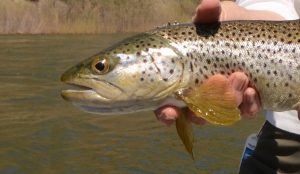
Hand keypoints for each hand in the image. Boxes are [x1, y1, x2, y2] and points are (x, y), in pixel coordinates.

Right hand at [154, 0, 285, 125]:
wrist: (257, 35)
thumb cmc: (226, 29)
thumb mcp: (214, 21)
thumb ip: (207, 16)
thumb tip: (208, 4)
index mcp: (185, 81)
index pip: (168, 104)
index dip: (166, 113)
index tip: (170, 112)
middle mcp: (202, 96)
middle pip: (195, 115)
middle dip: (202, 109)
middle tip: (216, 82)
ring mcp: (224, 102)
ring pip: (220, 115)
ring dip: (228, 101)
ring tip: (240, 77)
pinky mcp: (246, 103)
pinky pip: (245, 112)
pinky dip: (248, 106)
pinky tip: (252, 91)